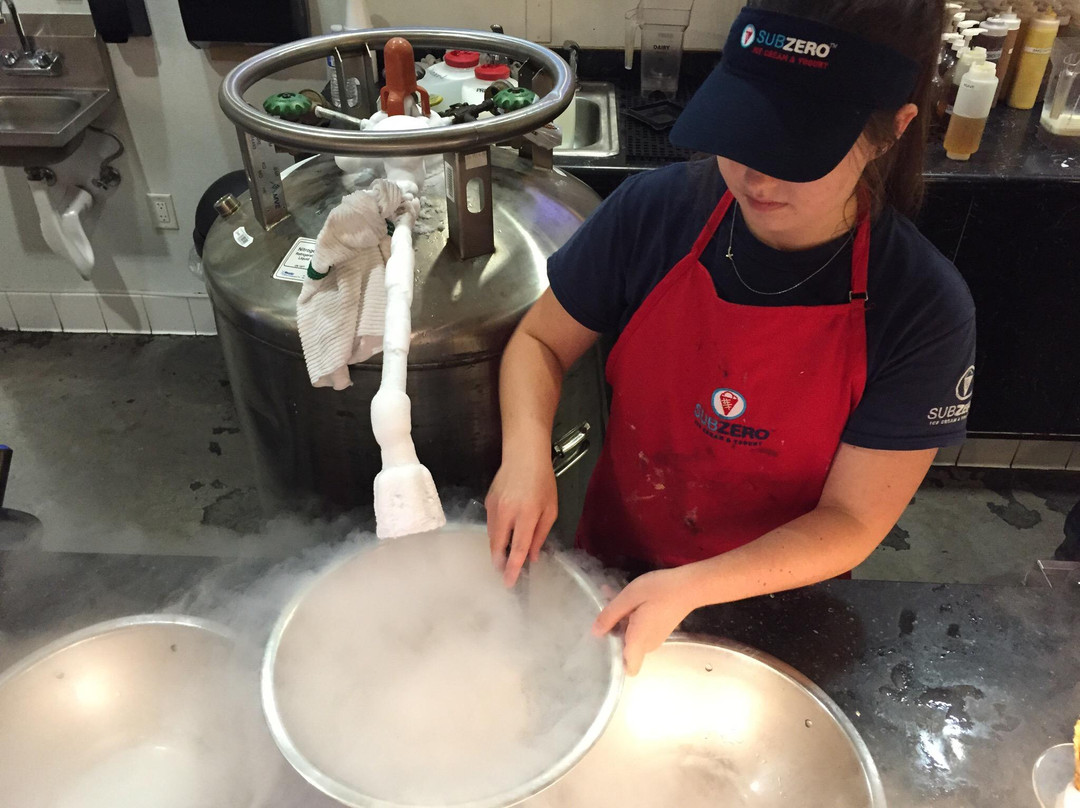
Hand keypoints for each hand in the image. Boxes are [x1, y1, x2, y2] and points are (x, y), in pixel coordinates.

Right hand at [485, 453, 557, 587]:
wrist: (523, 455)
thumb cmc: (543, 482)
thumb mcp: (551, 509)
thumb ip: (541, 534)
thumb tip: (533, 556)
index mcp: (526, 515)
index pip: (518, 548)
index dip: (513, 568)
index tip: (510, 583)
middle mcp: (506, 513)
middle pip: (498, 546)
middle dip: (500, 563)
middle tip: (504, 573)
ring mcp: (494, 508)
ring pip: (492, 537)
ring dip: (498, 549)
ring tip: (506, 555)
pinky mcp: (487, 503)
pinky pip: (490, 524)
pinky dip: (496, 533)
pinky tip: (505, 532)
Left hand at [592, 568, 696, 674]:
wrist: (690, 586)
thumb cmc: (659, 590)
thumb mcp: (629, 597)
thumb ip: (610, 615)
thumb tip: (595, 632)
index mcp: (639, 641)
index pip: (628, 668)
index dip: (614, 660)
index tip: (602, 642)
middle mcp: (648, 645)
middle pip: (625, 649)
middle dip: (613, 632)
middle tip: (604, 611)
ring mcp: (655, 638)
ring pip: (630, 637)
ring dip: (620, 621)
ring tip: (612, 598)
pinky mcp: (658, 629)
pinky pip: (639, 629)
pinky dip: (630, 617)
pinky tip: (626, 598)